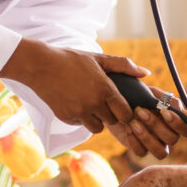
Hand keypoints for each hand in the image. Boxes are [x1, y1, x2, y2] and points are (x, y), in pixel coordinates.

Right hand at [2, 40, 186, 149]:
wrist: (40, 66)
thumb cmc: (71, 60)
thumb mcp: (98, 59)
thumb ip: (123, 65)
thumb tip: (146, 73)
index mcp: (105, 89)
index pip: (125, 113)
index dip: (125, 112)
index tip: (121, 107)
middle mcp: (94, 104)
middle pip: (113, 122)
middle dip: (111, 115)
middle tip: (104, 103)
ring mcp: (79, 113)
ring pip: (97, 128)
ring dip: (96, 119)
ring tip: (89, 105)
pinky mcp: (66, 118)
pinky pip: (80, 125)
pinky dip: (80, 118)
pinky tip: (74, 103)